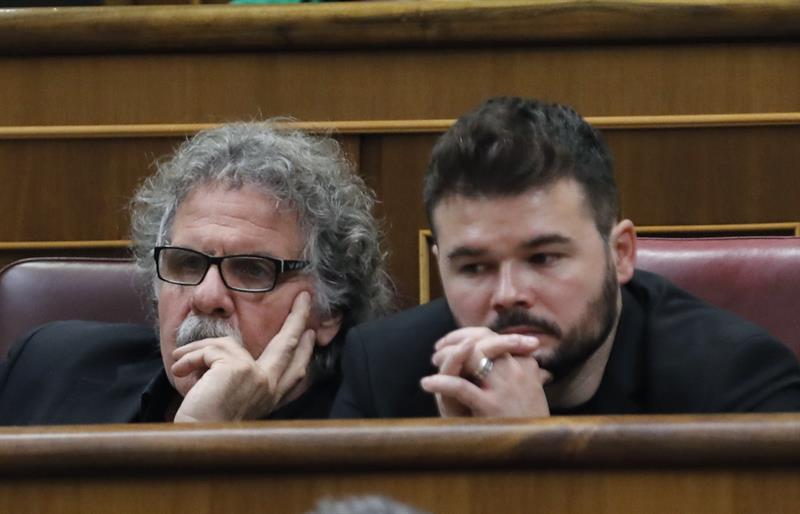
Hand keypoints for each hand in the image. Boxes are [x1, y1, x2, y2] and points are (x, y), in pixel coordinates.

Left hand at [171, 291, 315, 421]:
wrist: (195, 440)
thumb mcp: (230, 398)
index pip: (294, 370)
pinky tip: (181, 369)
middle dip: (298, 319)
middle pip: (288, 345)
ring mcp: (257, 376)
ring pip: (226, 345)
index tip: (309, 333)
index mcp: (269, 396)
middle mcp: (269, 386)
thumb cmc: (206, 424)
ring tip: (181, 358)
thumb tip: (231, 351)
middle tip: (305, 298)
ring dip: (198, 350)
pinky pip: (208, 349)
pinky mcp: (238, 368)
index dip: (303, 350)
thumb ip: (240, 376)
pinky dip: (189, 357)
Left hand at [420, 327, 550, 417]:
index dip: (470, 335)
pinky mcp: (491, 406)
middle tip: (438, 348)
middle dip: (456, 340)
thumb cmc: (531, 423)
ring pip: (471, 358)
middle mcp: (516, 371)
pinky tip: (426, 383)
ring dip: (447, 356)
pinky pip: (460, 387)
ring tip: (433, 360)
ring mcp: (504, 388)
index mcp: (526, 366)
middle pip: (482, 341)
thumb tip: (525, 361)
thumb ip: (525, 374)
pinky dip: (441, 382)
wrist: (538, 451)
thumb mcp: (532, 393)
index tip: (456, 341)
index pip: (494, 338)